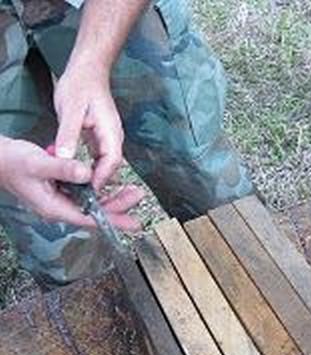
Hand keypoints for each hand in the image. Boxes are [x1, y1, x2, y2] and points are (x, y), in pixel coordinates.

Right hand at [0, 137, 142, 229]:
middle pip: (95, 212)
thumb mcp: (38, 162)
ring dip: (111, 196)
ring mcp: (60, 200)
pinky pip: (84, 193)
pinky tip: (109, 180)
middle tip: (137, 195)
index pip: (90, 219)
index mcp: (54, 208)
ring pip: (91, 202)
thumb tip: (85, 173)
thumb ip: (62, 168)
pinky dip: (97, 187)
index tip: (134, 223)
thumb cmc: (11, 161)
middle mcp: (59, 207)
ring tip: (130, 189)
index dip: (114, 220)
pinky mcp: (60, 191)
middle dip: (118, 205)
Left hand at [53, 66, 123, 191]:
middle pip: (112, 166)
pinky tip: (79, 175)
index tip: (89, 189)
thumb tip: (64, 157)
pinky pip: (99, 158)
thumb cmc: (80, 86)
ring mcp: (108, 138)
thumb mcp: (69, 110)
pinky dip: (91, 168)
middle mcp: (114, 138)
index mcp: (111, 132)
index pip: (112, 160)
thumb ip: (68, 135)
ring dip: (95, 177)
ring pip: (105, 164)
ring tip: (81, 190)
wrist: (88, 70)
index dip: (102, 177)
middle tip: (85, 196)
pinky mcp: (101, 138)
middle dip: (100, 182)